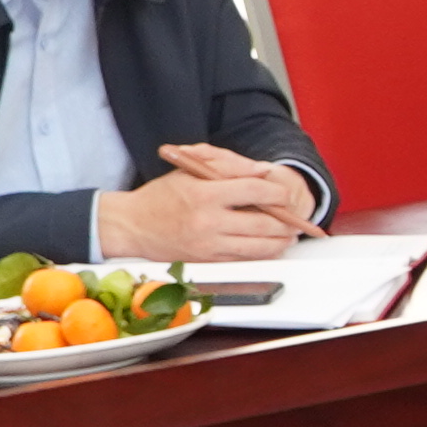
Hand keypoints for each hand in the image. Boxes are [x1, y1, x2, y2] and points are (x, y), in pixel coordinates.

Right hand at [98, 166, 313, 264]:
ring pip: (259, 247)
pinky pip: (245, 260)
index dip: (277, 192)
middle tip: (294, 217)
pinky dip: (262, 254)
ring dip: (280, 241)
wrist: (132, 226)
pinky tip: (268, 246)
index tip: (284, 193)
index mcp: (204, 194)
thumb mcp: (191, 168)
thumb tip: (264, 172)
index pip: (254, 191)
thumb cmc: (162, 194)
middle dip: (286, 221)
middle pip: (263, 223)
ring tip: (288, 234)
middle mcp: (208, 222)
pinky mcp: (207, 262)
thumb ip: (229, 164)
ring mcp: (209, 245)